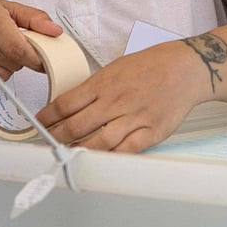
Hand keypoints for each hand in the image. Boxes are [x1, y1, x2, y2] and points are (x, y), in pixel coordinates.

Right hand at [0, 0, 62, 95]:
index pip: (21, 49)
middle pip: (15, 64)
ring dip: (6, 68)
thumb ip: (32, 18)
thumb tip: (55, 31)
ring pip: (4, 76)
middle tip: (8, 45)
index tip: (43, 58)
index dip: (37, 58)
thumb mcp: (3, 6)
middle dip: (19, 57)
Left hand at [35, 40, 210, 152]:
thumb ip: (96, 86)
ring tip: (69, 156)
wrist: (187, 67)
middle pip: (77, 126)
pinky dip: (112, 158)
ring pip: (99, 142)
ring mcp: (134, 117)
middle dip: (57, 138)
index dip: (48, 118)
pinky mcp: (152, 131)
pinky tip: (101, 162)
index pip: (66, 103)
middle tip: (47, 145)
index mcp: (104, 82)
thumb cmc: (153, 64)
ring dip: (80, 152)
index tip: (39, 124)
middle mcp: (115, 101)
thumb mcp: (117, 67)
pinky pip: (127, 150)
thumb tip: (74, 104)